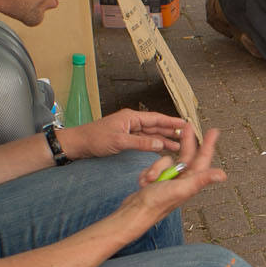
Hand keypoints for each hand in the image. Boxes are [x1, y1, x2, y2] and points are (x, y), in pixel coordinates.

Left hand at [60, 108, 188, 159]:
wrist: (78, 144)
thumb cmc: (94, 139)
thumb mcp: (119, 142)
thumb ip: (141, 143)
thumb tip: (160, 145)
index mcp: (131, 117)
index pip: (156, 118)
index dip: (172, 121)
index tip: (186, 124)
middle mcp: (132, 122)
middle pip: (156, 125)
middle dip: (171, 131)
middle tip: (187, 136)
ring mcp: (128, 130)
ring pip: (151, 134)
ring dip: (164, 139)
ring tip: (178, 146)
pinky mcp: (125, 138)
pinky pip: (144, 140)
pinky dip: (153, 144)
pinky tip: (161, 149)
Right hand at [125, 126, 227, 217]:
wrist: (135, 212)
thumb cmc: (158, 203)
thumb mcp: (182, 188)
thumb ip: (202, 179)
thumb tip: (223, 175)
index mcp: (192, 181)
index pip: (203, 158)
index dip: (209, 144)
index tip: (213, 131)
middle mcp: (183, 180)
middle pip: (186, 155)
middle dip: (185, 142)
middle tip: (187, 126)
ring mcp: (170, 180)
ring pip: (165, 161)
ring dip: (156, 168)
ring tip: (150, 180)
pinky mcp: (157, 181)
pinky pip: (154, 168)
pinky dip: (148, 173)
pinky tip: (145, 183)